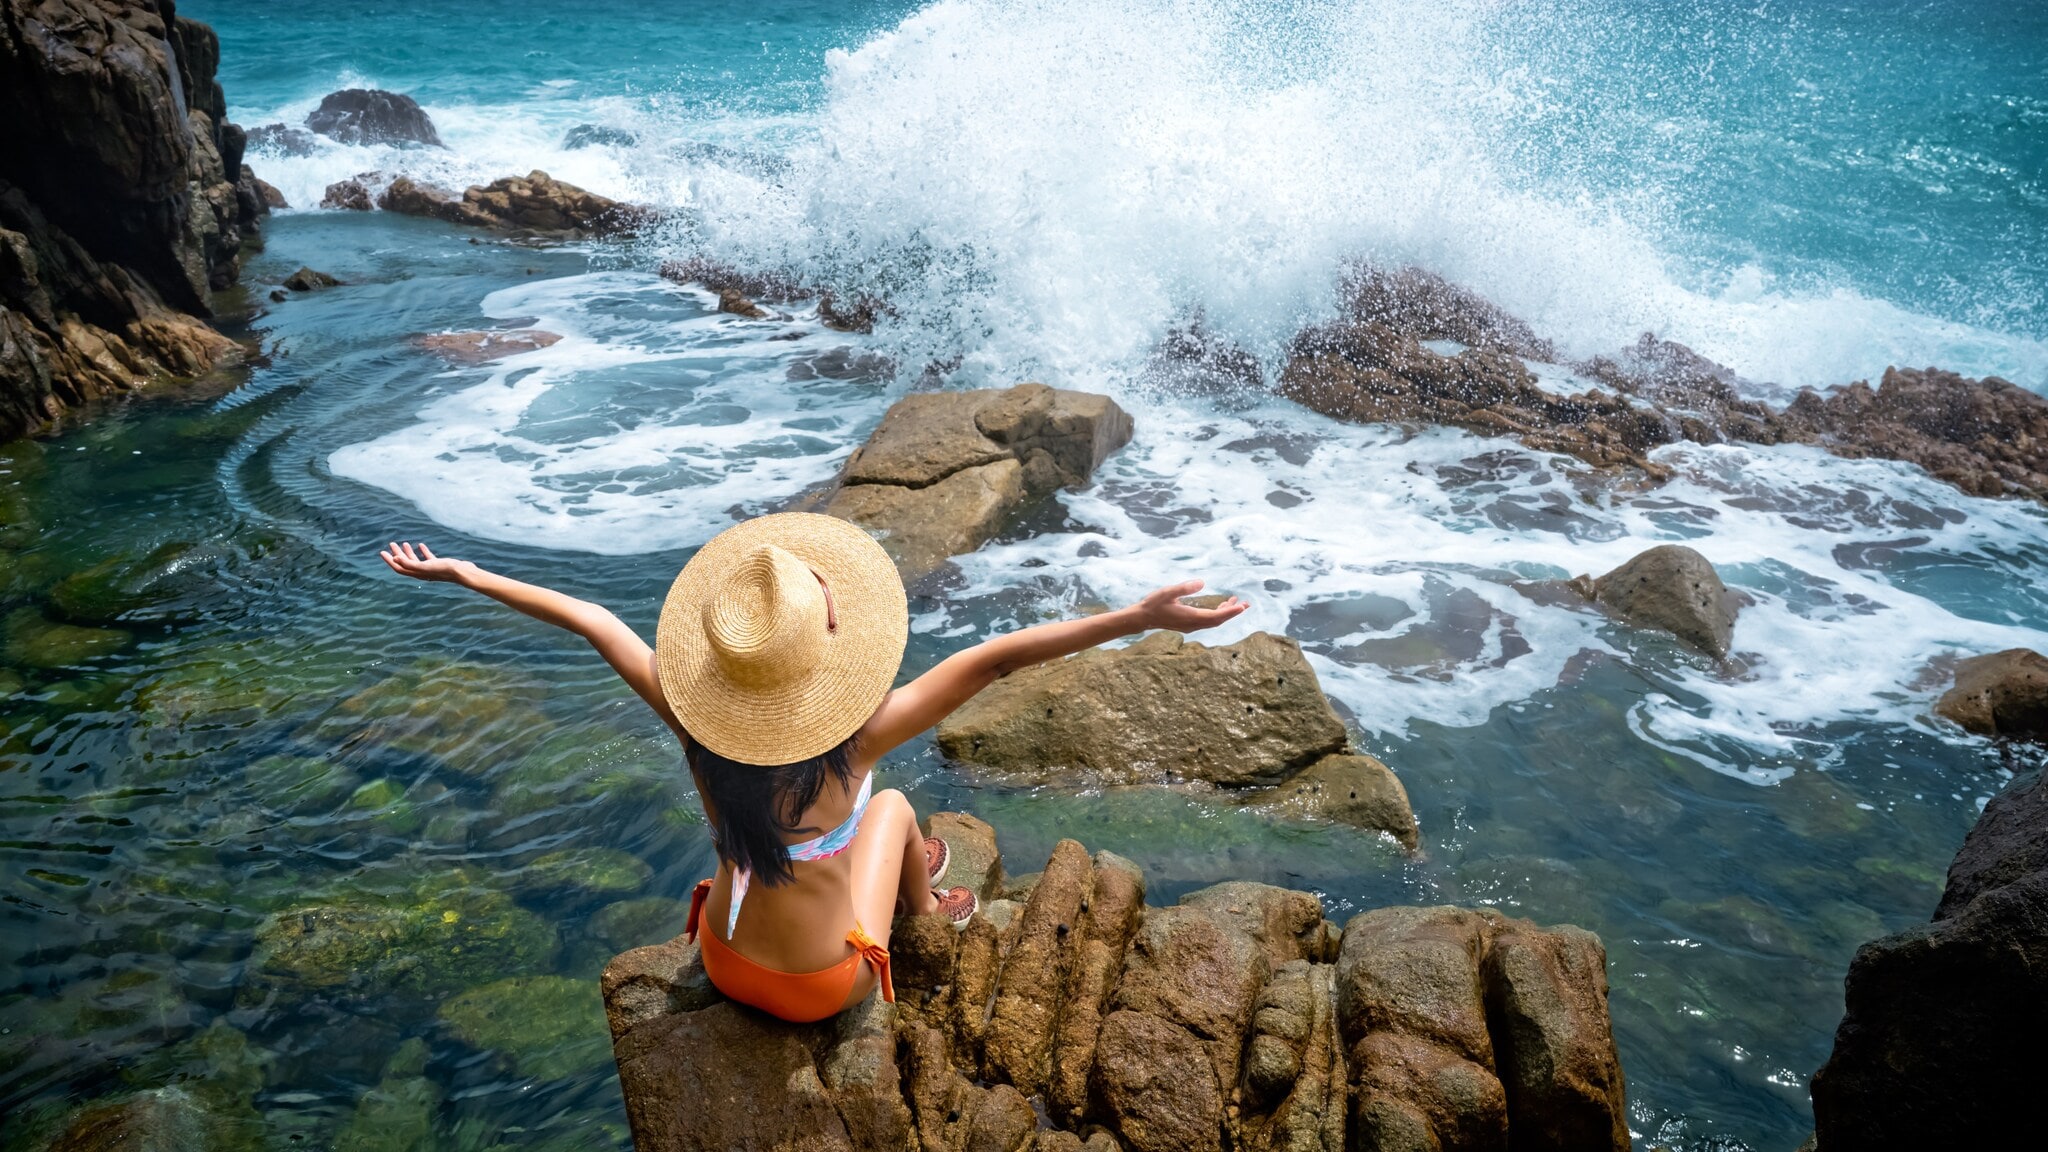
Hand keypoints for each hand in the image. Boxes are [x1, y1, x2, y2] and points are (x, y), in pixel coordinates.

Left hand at [379, 541, 478, 584]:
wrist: (462, 572)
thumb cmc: (444, 569)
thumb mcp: (426, 566)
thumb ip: (410, 563)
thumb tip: (395, 558)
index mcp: (417, 573)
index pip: (399, 567)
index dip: (390, 560)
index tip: (382, 552)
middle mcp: (422, 572)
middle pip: (405, 563)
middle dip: (397, 554)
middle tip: (391, 544)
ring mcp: (430, 568)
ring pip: (415, 560)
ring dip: (408, 552)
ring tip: (404, 543)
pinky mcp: (438, 564)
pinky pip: (427, 558)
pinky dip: (422, 551)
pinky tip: (420, 545)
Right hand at [1130, 580, 1246, 632]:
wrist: (1143, 618)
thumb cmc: (1154, 604)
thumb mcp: (1168, 592)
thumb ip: (1185, 587)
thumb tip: (1202, 582)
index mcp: (1191, 617)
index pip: (1215, 616)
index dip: (1230, 612)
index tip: (1242, 607)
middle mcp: (1193, 624)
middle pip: (1218, 620)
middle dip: (1232, 612)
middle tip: (1246, 604)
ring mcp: (1191, 626)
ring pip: (1213, 621)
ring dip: (1225, 613)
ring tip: (1236, 603)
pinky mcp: (1189, 624)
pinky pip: (1208, 621)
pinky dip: (1217, 614)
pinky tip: (1220, 606)